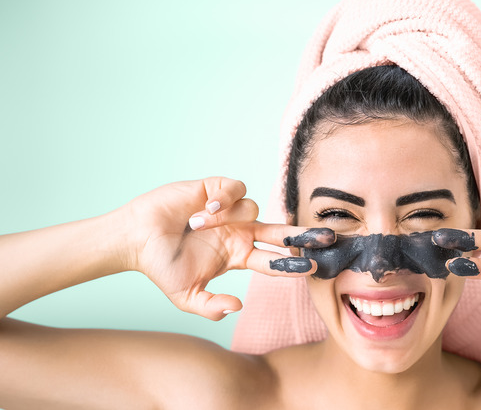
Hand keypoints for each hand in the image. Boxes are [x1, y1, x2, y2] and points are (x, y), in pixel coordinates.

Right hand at [119, 177, 334, 319]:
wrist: (136, 239)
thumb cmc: (161, 267)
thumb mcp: (187, 296)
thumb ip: (211, 307)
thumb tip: (238, 307)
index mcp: (239, 256)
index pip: (274, 261)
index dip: (293, 265)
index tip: (313, 268)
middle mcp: (240, 232)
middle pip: (281, 232)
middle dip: (304, 234)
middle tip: (327, 237)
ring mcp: (230, 211)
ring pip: (253, 209)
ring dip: (228, 218)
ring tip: (197, 224)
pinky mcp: (216, 190)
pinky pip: (235, 190)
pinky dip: (224, 199)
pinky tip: (204, 209)